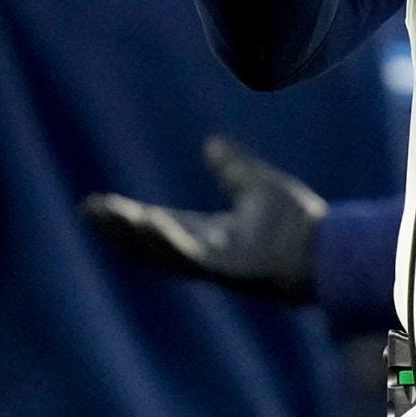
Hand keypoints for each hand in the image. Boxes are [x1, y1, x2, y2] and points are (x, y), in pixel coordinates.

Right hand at [81, 138, 325, 304]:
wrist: (328, 249)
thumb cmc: (297, 223)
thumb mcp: (258, 186)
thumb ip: (233, 168)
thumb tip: (212, 144)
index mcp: (207, 234)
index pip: (158, 223)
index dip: (127, 216)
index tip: (99, 203)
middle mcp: (205, 252)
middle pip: (150, 242)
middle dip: (118, 229)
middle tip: (87, 210)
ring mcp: (215, 265)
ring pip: (163, 252)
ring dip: (134, 235)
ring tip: (107, 215)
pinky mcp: (229, 272)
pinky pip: (191, 258)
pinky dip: (168, 241)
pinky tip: (148, 223)